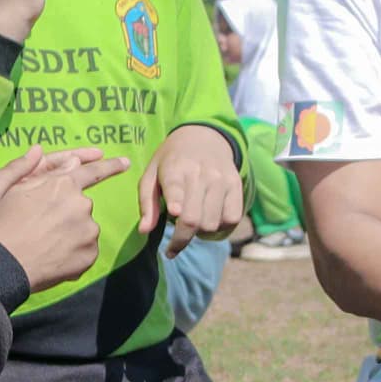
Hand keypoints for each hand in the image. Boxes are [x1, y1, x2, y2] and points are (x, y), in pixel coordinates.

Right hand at [0, 147, 127, 288]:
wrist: (2, 264)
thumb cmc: (4, 224)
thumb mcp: (19, 190)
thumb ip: (51, 174)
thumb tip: (75, 162)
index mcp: (65, 185)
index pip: (93, 172)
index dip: (110, 166)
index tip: (126, 162)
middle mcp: (82, 205)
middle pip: (82, 206)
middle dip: (69, 215)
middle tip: (44, 229)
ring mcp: (88, 231)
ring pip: (84, 229)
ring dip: (71, 235)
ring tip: (46, 246)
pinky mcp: (90, 254)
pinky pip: (86, 251)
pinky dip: (74, 254)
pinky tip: (54, 259)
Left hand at [140, 124, 241, 244]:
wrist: (204, 136)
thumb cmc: (171, 160)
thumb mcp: (151, 174)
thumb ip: (147, 203)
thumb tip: (144, 231)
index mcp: (175, 169)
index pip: (177, 190)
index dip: (177, 207)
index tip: (173, 219)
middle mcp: (201, 174)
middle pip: (194, 219)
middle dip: (182, 239)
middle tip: (174, 245)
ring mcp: (221, 180)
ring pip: (213, 223)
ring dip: (201, 232)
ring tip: (193, 225)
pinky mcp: (236, 185)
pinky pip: (232, 218)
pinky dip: (221, 226)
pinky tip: (210, 220)